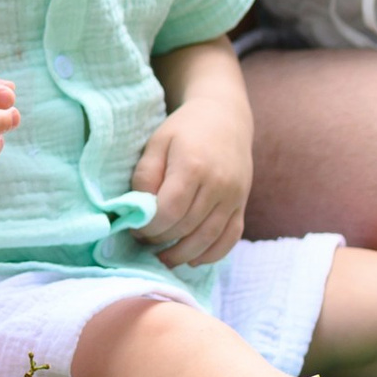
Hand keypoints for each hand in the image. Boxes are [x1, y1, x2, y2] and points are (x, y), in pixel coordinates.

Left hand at [132, 95, 251, 267]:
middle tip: (143, 242)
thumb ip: (146, 174)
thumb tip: (138, 208)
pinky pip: (230, 238)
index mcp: (193, 166)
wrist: (225, 118)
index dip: (150, 226)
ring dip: (183, 254)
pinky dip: (212, 254)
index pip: (170, 210)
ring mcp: (234, 197)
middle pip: (188, 227)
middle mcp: (218, 184)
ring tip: (163, 258)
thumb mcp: (157, 142)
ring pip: (209, 238)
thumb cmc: (184, 129)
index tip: (135, 228)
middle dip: (161, 240)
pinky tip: (192, 258)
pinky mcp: (242, 205)